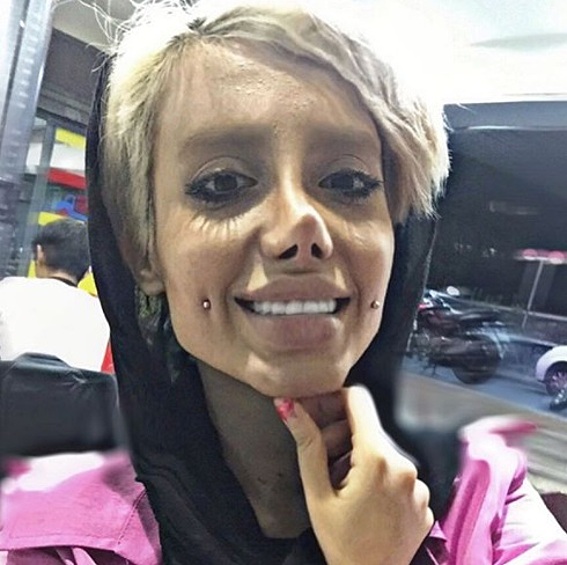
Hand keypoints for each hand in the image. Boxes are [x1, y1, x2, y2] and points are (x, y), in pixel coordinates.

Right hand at [274, 386, 432, 564]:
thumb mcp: (317, 493)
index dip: (336, 401)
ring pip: (385, 450)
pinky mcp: (426, 500)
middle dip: (345, 436)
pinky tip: (368, 502)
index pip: (359, 399)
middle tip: (327, 463)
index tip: (322, 416)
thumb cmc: (340, 542)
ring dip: (363, 458)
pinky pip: (400, 473)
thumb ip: (307, 443)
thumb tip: (287, 404)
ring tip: (347, 486)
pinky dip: (382, 478)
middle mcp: (406, 464)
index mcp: (378, 457)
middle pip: (370, 428)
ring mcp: (420, 484)